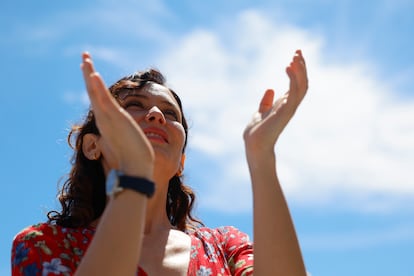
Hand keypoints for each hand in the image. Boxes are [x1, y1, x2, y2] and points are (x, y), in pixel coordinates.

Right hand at [81, 52, 154, 177]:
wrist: (135, 169)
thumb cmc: (132, 160)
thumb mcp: (126, 143)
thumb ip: (124, 137)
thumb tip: (127, 139)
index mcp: (108, 123)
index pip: (99, 101)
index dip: (94, 87)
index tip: (92, 73)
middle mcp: (105, 119)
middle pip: (94, 93)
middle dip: (89, 75)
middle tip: (85, 57)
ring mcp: (108, 119)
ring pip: (96, 93)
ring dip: (90, 75)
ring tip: (86, 58)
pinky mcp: (115, 119)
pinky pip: (103, 100)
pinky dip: (97, 88)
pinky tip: (93, 74)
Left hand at [244, 50, 307, 153]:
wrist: (254, 145)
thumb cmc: (256, 132)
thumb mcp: (260, 112)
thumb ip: (266, 102)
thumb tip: (270, 89)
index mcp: (285, 104)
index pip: (297, 84)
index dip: (298, 70)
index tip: (295, 55)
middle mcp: (290, 105)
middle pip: (303, 83)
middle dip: (302, 67)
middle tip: (298, 51)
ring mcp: (289, 108)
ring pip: (302, 86)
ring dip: (300, 70)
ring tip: (295, 57)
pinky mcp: (285, 111)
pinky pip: (294, 92)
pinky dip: (293, 78)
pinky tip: (288, 67)